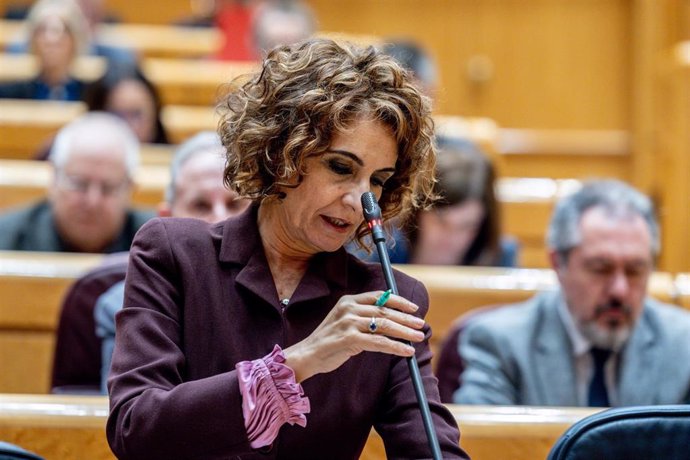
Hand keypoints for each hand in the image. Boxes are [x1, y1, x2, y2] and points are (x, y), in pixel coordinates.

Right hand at [282, 291, 425, 382]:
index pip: (379, 296)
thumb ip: (364, 319)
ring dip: (405, 332)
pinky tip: (406, 351)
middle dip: (406, 318)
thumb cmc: (329, 342)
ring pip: (384, 325)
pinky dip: (395, 347)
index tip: (414, 308)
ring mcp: (348, 323)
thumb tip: (391, 322)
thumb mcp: (345, 324)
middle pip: (385, 310)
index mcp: (348, 301)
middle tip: (421, 324)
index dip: (399, 301)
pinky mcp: (349, 339)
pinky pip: (379, 342)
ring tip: (418, 337)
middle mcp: (349, 309)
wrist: (307, 355)